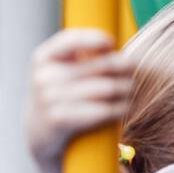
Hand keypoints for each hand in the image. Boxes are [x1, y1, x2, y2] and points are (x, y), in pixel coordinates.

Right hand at [24, 28, 135, 172]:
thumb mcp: (59, 70)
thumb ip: (79, 55)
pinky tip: (128, 106)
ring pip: (107, 88)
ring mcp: (51, 98)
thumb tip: (113, 44)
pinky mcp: (61, 120)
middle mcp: (45, 76)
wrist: (38, 134)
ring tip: (133, 89)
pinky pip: (103, 110)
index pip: (71, 40)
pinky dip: (121, 108)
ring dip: (127, 88)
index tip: (111, 42)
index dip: (94, 38)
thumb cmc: (59, 95)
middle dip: (124, 66)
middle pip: (102, 65)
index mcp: (44, 57)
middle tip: (134, 69)